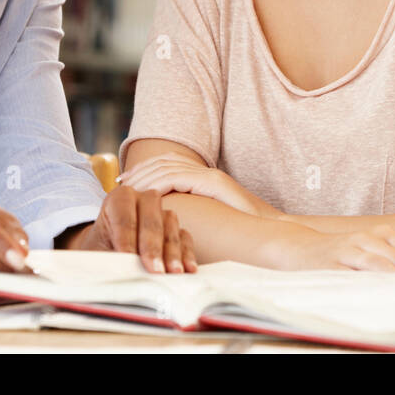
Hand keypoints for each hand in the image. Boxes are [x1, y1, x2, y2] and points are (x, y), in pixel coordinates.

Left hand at [65, 185, 197, 273]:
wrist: (107, 252)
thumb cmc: (99, 250)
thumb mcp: (94, 254)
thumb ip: (104, 260)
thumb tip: (114, 274)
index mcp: (117, 200)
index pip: (123, 215)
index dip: (125, 236)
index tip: (127, 257)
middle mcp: (142, 200)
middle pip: (151, 217)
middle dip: (152, 245)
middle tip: (153, 269)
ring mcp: (161, 213)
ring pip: (170, 225)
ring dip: (172, 250)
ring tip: (173, 273)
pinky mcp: (175, 229)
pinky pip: (184, 237)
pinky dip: (187, 253)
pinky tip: (188, 269)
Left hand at [119, 154, 280, 218]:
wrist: (273, 228)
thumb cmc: (244, 231)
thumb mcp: (213, 219)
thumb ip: (195, 214)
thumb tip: (172, 222)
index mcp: (205, 178)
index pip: (169, 165)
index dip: (147, 171)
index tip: (128, 183)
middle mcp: (206, 172)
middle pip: (164, 162)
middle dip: (140, 172)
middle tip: (120, 183)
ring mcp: (210, 176)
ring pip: (167, 168)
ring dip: (144, 177)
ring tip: (127, 188)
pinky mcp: (213, 183)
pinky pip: (177, 177)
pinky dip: (158, 183)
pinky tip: (146, 193)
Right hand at [281, 224, 394, 280]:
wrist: (296, 247)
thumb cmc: (339, 256)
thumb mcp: (369, 254)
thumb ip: (394, 265)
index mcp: (385, 235)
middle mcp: (371, 238)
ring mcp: (353, 248)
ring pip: (387, 263)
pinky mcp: (335, 261)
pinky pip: (360, 272)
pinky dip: (378, 281)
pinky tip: (390, 294)